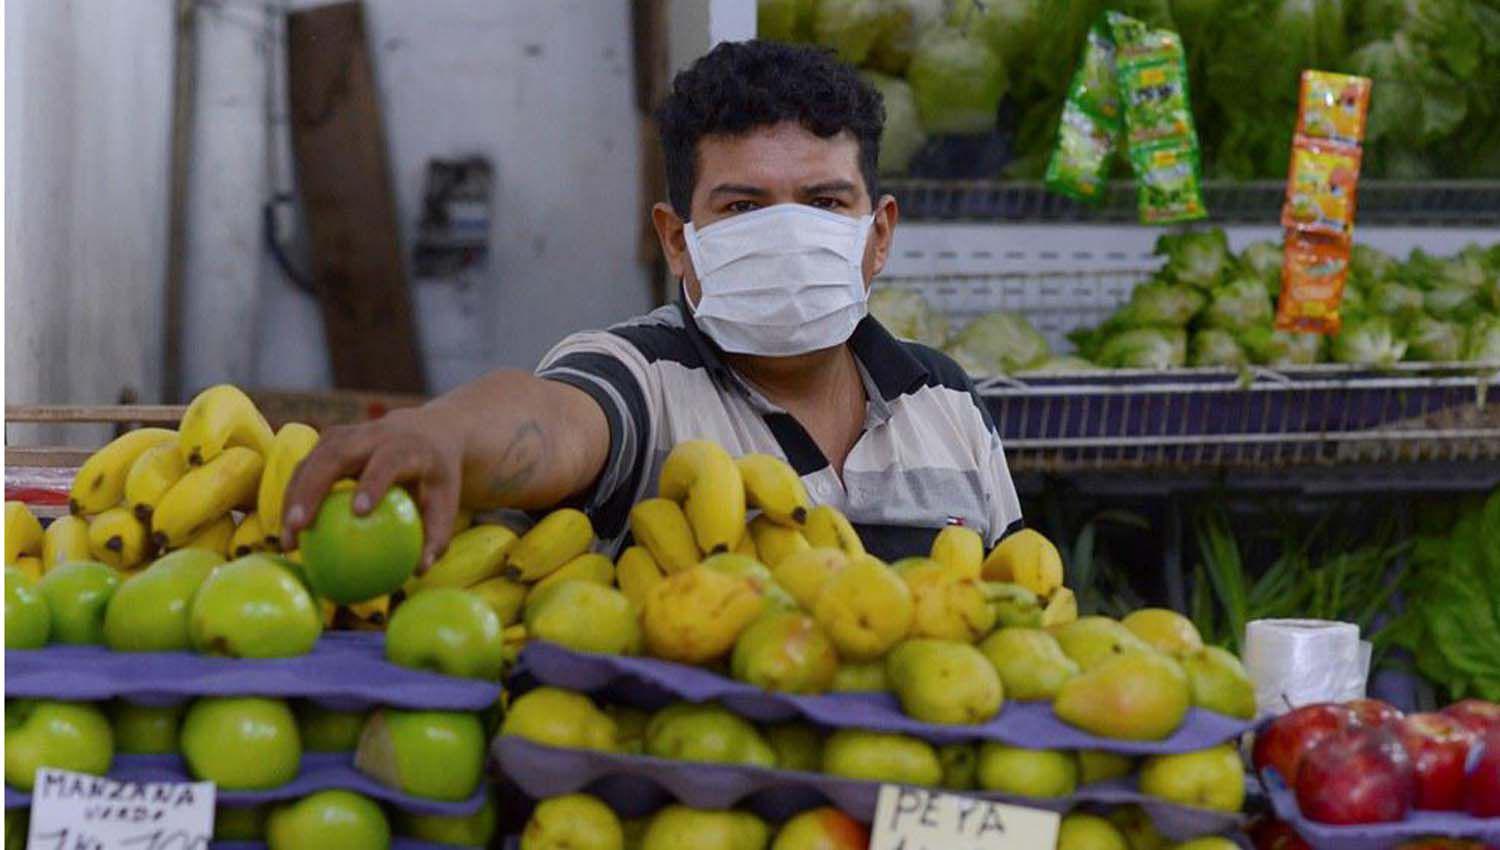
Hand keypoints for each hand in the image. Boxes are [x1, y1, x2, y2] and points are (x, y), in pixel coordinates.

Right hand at [280, 409, 462, 570]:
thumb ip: (437, 535)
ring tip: (289, 539)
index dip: (373, 481)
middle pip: (336, 455)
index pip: (388, 460)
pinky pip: (306, 466)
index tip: (359, 512)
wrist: (426, 431)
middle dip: (312, 487)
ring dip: (294, 496)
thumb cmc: (436, 476)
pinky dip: (294, 495)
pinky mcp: (330, 440)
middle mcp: (374, 435)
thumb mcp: (447, 501)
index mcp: (406, 446)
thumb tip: (420, 571)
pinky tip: (290, 530)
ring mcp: (348, 434)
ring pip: (312, 460)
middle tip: (300, 527)